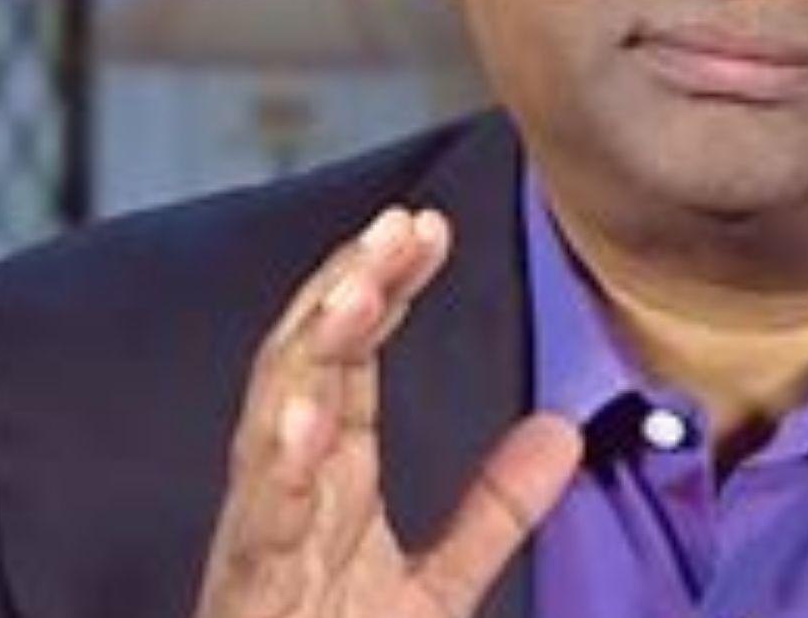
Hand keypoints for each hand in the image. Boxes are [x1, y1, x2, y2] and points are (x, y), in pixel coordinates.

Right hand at [192, 207, 582, 617]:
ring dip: (309, 351)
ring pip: (270, 420)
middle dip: (346, 287)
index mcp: (328, 478)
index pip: (351, 357)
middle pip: (307, 361)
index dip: (384, 286)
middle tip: (400, 227)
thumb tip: (561, 430)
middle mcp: (286, 490)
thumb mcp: (437, 588)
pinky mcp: (247, 593)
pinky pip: (258, 523)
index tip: (430, 226)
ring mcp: (262, 538)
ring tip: (356, 289)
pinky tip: (304, 415)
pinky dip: (276, 464)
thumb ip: (491, 510)